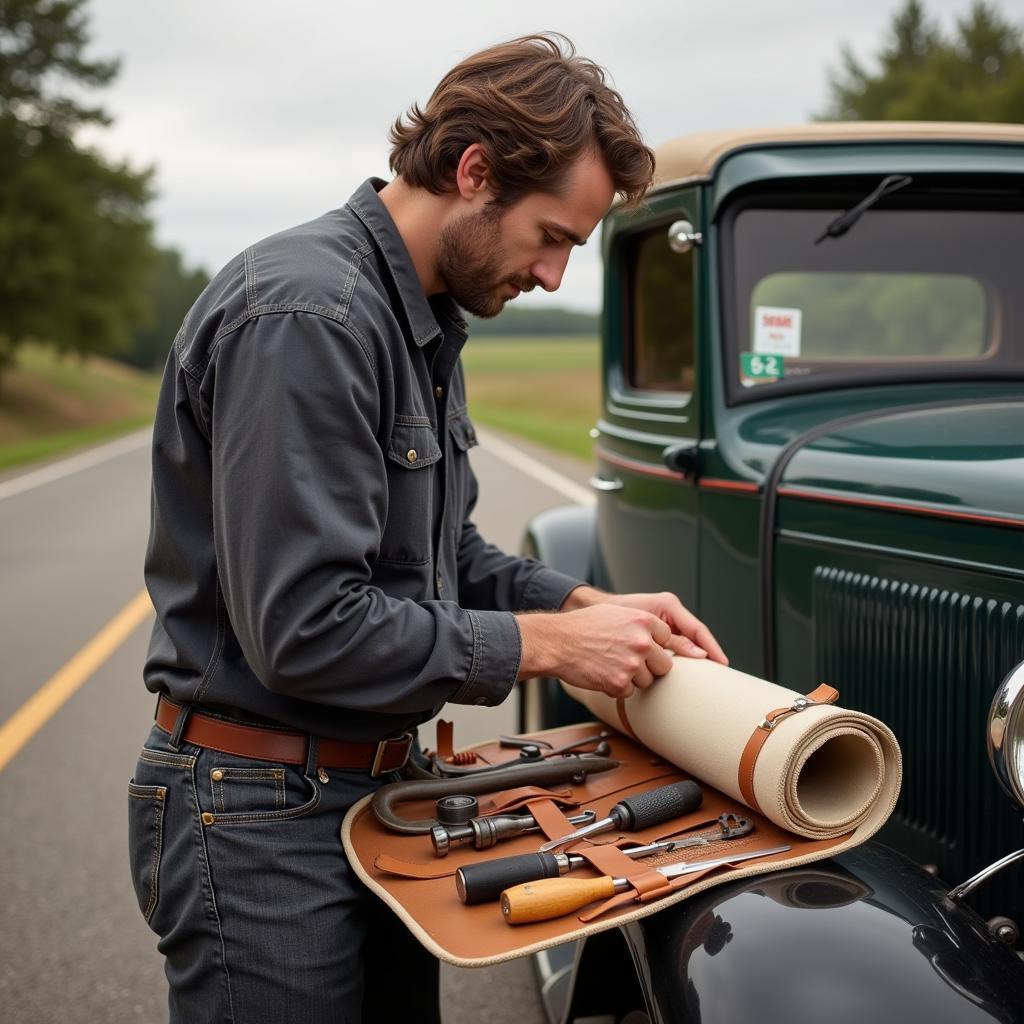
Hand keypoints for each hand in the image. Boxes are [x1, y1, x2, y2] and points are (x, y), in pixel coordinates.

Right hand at [516, 603, 676, 699]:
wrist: (557, 642)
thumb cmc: (582, 626)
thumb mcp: (615, 613)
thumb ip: (639, 623)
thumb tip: (658, 636)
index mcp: (643, 620)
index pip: (667, 638)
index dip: (654, 645)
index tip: (641, 647)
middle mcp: (642, 642)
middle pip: (664, 665)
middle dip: (650, 666)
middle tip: (629, 661)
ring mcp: (632, 663)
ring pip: (647, 681)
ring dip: (633, 678)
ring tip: (611, 665)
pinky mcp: (620, 682)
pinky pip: (629, 692)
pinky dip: (617, 688)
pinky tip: (603, 673)